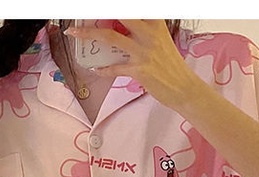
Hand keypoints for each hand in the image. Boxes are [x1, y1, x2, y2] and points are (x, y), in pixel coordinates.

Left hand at [65, 20, 195, 109]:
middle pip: (120, 14)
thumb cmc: (171, 66)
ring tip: (74, 34)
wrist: (184, 87)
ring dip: (89, 34)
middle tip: (82, 12)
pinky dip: (103, 69)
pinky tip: (96, 69)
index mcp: (155, 22)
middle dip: (98, 12)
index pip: (135, 7)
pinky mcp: (139, 70)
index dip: (116, 7)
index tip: (100, 7)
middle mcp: (149, 33)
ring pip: (110, 37)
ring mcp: (143, 51)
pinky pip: (115, 68)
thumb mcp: (160, 40)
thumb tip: (120, 28)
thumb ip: (142, 32)